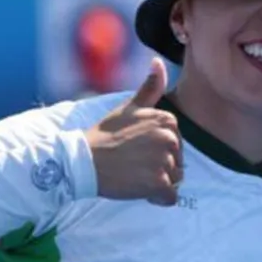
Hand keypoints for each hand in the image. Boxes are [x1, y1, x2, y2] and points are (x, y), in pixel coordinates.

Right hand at [85, 58, 182, 205]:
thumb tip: (158, 62)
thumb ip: (149, 88)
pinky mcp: (158, 184)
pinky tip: (139, 190)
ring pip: (175, 180)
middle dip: (159, 167)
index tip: (136, 149)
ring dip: (158, 183)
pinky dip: (157, 199)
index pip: (176, 144)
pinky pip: (170, 198)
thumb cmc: (105, 135)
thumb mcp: (128, 108)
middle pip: (178, 162)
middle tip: (133, 163)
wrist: (83, 161)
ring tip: (134, 175)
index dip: (157, 151)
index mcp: (168, 120)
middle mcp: (171, 139)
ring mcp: (165, 161)